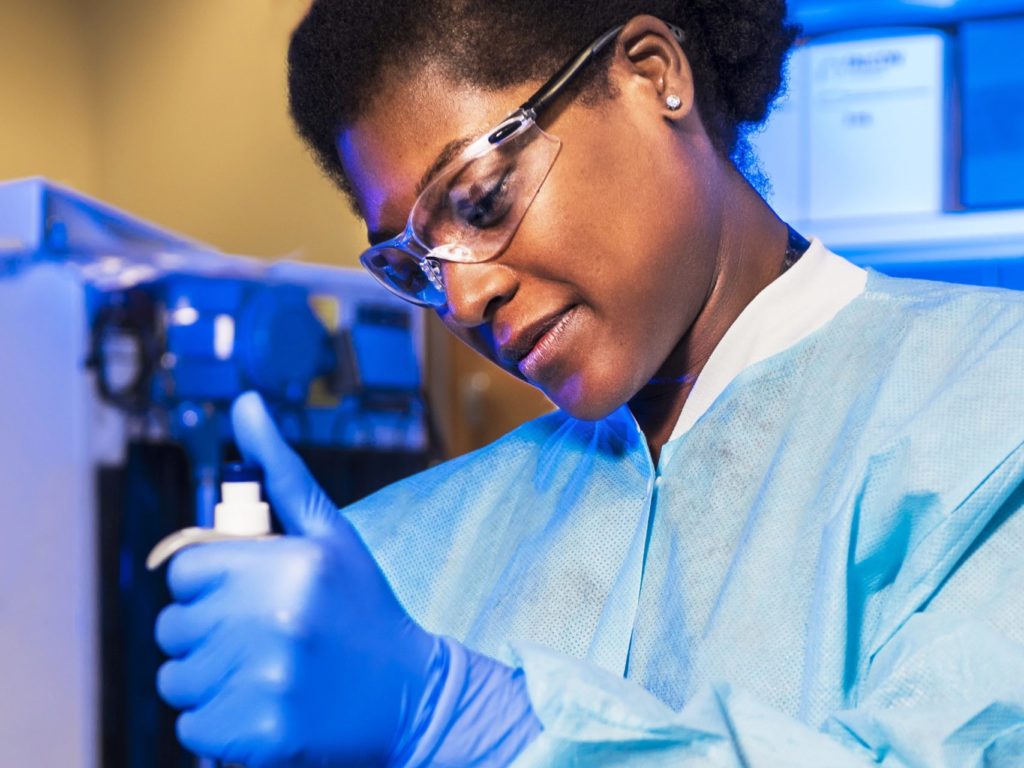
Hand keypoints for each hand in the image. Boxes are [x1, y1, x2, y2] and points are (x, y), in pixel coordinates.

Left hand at [155, 392, 436, 766]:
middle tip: (261, 637)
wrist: (411, 694)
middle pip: (173, 626)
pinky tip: (264, 707)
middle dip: (206, 631)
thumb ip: (279, 472)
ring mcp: (269, 682)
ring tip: (261, 672)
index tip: (246, 595)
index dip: (209, 584)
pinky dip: (218, 724)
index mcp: (289, 564)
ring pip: (176, 679)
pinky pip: (192, 728)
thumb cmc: (361, 607)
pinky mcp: (261, 736)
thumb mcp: (329, 534)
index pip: (184, 571)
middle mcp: (277, 619)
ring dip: (207, 679)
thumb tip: (246, 403)